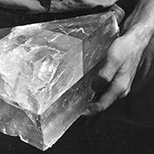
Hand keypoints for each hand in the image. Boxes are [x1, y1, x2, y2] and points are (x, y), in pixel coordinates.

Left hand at [85, 0, 153, 114]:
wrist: (134, 42)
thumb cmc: (125, 49)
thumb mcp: (113, 60)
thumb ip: (104, 75)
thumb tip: (94, 87)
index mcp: (119, 87)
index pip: (102, 105)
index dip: (89, 110)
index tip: (78, 110)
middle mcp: (120, 90)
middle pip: (102, 103)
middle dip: (89, 106)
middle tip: (75, 104)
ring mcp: (119, 86)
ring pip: (103, 97)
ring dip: (92, 99)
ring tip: (79, 97)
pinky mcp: (117, 81)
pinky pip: (105, 91)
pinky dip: (96, 92)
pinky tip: (88, 87)